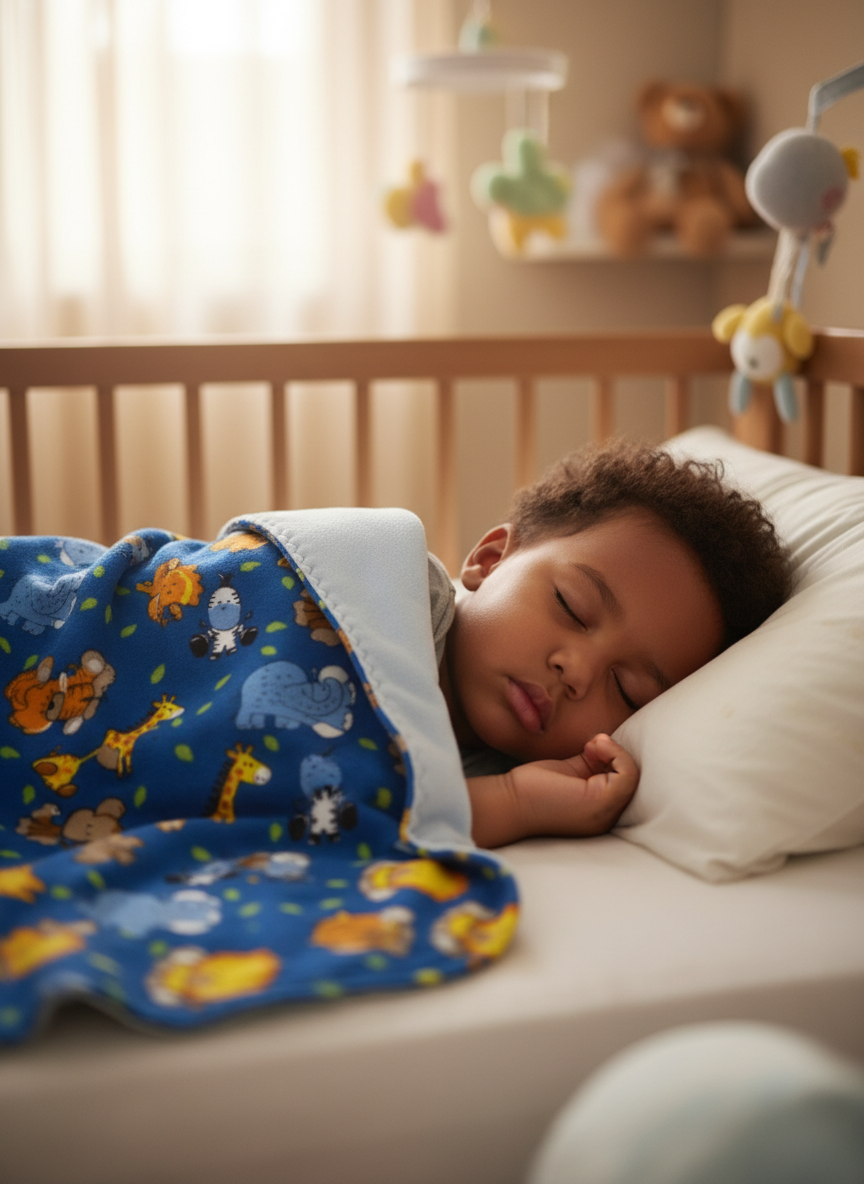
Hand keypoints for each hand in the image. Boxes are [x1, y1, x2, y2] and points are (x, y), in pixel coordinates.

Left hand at [467, 733, 638, 847]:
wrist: (509, 801)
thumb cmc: (533, 787)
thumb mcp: (572, 771)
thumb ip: (592, 762)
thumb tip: (608, 743)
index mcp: (599, 810)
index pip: (624, 782)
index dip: (613, 758)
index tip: (589, 747)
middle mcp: (606, 817)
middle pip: (632, 779)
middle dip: (615, 754)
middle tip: (591, 746)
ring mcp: (606, 813)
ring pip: (633, 776)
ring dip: (615, 751)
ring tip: (592, 745)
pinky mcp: (602, 803)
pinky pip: (629, 775)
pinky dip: (616, 754)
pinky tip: (593, 747)